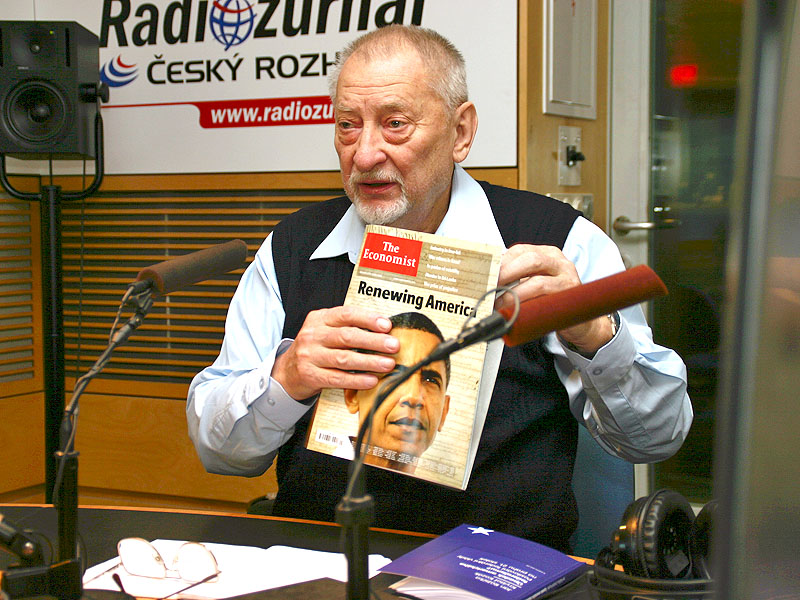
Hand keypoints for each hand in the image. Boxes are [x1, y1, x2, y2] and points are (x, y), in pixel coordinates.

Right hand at [271, 305, 398, 400]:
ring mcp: (309, 356)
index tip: (387, 325)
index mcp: (319, 319)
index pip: (346, 314)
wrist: (287, 371)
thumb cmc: (315, 349)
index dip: (368, 319)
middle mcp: (313, 335)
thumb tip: (383, 332)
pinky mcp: (310, 375)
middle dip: (374, 341)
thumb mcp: (326, 331)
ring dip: (369, 362)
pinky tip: (371, 380)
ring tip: (388, 364)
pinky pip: (337, 378)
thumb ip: (348, 327)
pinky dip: (356, 380)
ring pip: (344, 358)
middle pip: (347, 336)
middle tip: (393, 346)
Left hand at [495, 244, 613, 353]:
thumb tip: (487, 283)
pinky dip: (528, 304)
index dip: (500, 261)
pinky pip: (548, 300)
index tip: (485, 273)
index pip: (520, 250)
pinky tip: (517, 311)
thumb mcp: (533, 285)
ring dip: (514, 294)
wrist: (580, 323)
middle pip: (530, 259)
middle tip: (490, 287)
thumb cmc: (552, 302)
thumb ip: (516, 280)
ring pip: (538, 281)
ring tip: (500, 304)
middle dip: (506, 273)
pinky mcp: (571, 297)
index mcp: (547, 254)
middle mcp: (559, 262)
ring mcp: (568, 278)